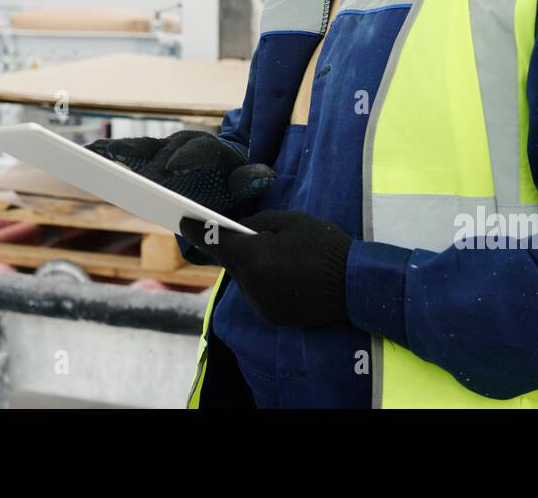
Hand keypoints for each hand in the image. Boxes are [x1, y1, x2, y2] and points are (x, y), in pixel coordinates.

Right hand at [86, 131, 272, 215]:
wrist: (225, 176)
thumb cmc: (234, 183)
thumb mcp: (247, 183)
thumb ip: (252, 179)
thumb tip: (264, 175)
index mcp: (210, 148)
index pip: (197, 150)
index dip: (185, 158)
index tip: (172, 169)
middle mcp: (184, 143)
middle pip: (164, 151)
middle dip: (151, 167)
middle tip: (137, 183)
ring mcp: (163, 149)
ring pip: (141, 147)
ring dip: (119, 150)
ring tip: (94, 153)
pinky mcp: (148, 158)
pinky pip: (127, 153)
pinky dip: (109, 151)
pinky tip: (88, 152)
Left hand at [178, 211, 352, 327]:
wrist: (355, 287)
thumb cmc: (326, 247)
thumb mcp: (293, 221)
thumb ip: (260, 222)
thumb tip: (240, 228)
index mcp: (255, 256)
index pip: (216, 241)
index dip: (197, 230)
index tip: (182, 222)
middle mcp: (252, 283)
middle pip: (229, 260)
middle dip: (231, 247)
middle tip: (237, 234)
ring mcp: (260, 303)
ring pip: (242, 278)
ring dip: (249, 266)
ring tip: (272, 256)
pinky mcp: (271, 317)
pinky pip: (256, 294)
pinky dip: (262, 283)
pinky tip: (282, 274)